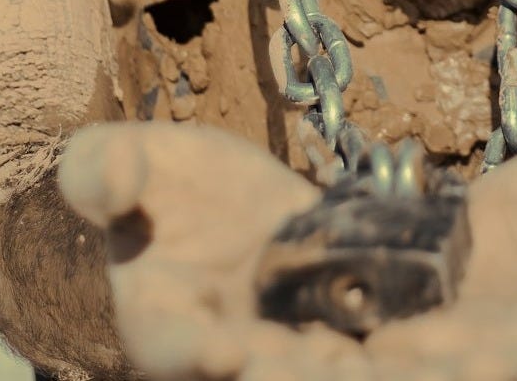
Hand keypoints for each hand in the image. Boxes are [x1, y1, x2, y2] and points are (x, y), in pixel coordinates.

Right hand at [59, 121, 358, 378]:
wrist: (235, 203)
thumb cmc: (169, 185)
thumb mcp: (133, 157)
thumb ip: (102, 168)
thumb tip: (111, 183)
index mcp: (161, 318)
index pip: (169, 348)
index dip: (194, 354)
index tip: (226, 352)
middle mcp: (222, 347)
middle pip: (253, 373)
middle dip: (286, 371)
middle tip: (324, 359)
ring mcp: (283, 346)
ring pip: (308, 369)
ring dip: (336, 369)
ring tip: (361, 356)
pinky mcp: (336, 332)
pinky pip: (360, 353)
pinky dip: (383, 353)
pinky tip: (413, 343)